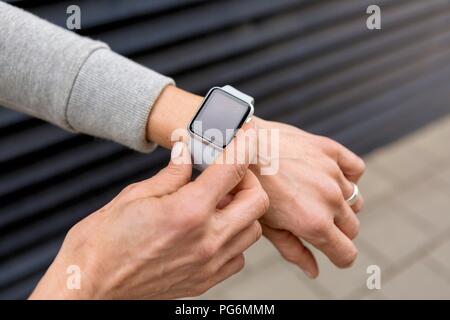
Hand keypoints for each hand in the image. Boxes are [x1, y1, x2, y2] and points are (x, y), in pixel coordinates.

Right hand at [30, 131, 268, 298]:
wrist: (90, 284)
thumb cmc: (103, 242)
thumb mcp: (135, 195)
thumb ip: (172, 174)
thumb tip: (187, 153)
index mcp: (188, 211)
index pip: (232, 169)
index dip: (244, 145)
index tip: (247, 136)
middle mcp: (206, 240)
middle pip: (257, 202)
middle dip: (248, 181)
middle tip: (228, 175)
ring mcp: (208, 264)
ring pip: (253, 231)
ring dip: (243, 211)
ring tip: (217, 203)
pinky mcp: (205, 280)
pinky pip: (238, 256)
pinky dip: (233, 239)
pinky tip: (211, 230)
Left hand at [253, 119, 364, 277]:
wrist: (236, 146)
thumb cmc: (246, 188)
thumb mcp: (266, 226)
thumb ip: (294, 250)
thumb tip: (314, 271)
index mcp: (314, 222)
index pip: (346, 253)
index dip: (340, 257)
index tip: (334, 254)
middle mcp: (329, 198)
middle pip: (352, 228)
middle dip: (338, 231)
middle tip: (315, 221)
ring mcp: (331, 172)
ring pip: (354, 200)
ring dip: (340, 203)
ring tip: (314, 196)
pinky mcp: (329, 150)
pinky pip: (356, 168)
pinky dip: (348, 175)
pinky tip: (329, 177)